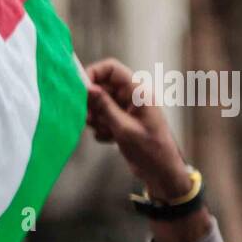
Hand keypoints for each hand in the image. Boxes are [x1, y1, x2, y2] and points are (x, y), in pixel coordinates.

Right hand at [85, 57, 191, 200]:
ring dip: (96, 118)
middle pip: (102, 87)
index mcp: (138, 92)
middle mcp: (132, 98)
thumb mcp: (123, 127)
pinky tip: (109, 139)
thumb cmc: (149, 150)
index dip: (93, 74)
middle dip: (91, 103)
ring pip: (100, 104)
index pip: (111, 68)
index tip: (80, 90)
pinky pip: (103, 118)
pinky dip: (102, 128)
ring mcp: (127, 110)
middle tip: (88, 118)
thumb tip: (86, 87)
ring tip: (103, 131)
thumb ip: (104, 106)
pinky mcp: (122, 123)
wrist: (161, 172)